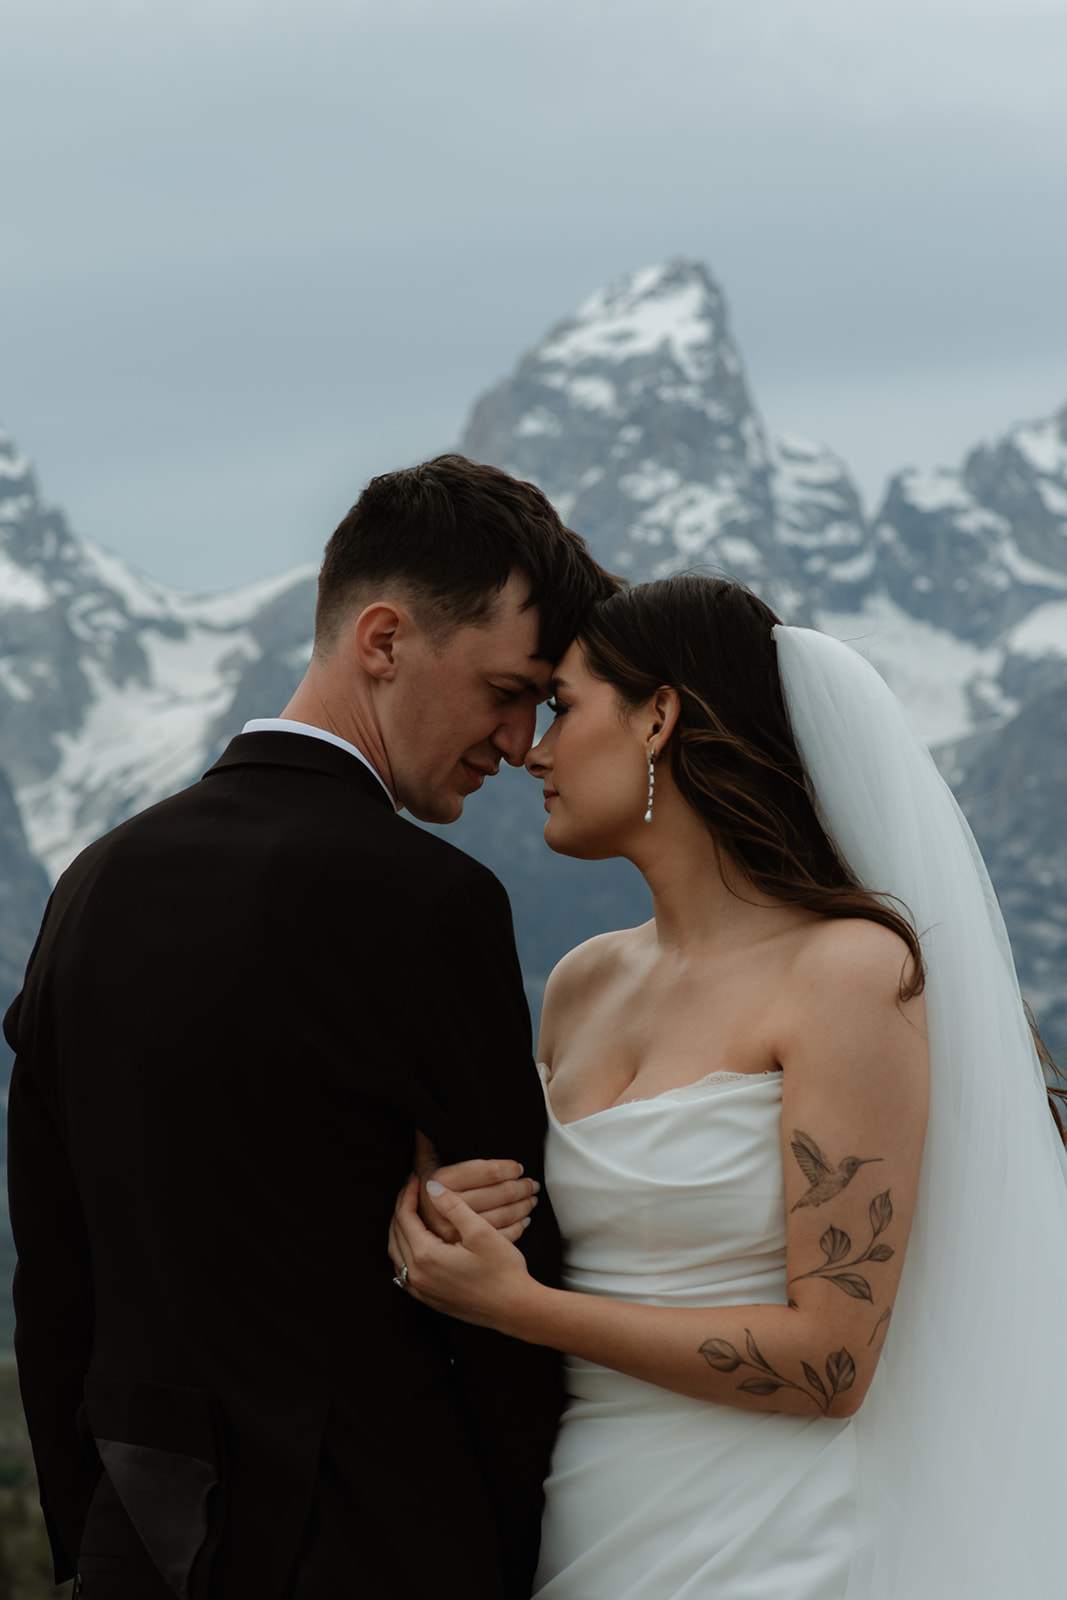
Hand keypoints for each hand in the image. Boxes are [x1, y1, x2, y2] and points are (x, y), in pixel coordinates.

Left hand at [388, 1175, 536, 1331]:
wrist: (515, 1309)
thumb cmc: (502, 1271)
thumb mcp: (480, 1232)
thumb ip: (453, 1207)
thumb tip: (432, 1187)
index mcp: (426, 1256)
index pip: (405, 1217)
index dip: (409, 1194)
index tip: (417, 1178)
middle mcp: (418, 1276)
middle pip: (396, 1234)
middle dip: (403, 1208)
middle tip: (412, 1190)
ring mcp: (423, 1291)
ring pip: (397, 1254)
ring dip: (400, 1230)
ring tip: (412, 1211)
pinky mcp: (430, 1299)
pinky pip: (405, 1273)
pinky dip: (404, 1253)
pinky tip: (415, 1244)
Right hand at [412, 1129, 538, 1243]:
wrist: (419, 1236)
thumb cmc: (426, 1194)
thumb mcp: (424, 1167)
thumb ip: (428, 1145)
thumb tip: (425, 1124)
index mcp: (441, 1182)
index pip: (486, 1171)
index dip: (507, 1168)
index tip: (518, 1167)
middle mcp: (449, 1207)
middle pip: (498, 1194)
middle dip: (521, 1187)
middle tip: (532, 1183)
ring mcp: (459, 1231)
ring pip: (504, 1215)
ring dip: (523, 1205)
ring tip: (532, 1198)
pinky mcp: (468, 1247)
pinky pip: (502, 1236)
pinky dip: (518, 1226)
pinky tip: (525, 1219)